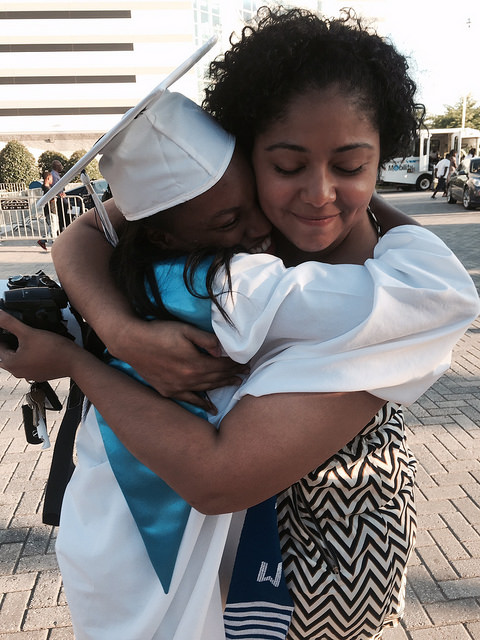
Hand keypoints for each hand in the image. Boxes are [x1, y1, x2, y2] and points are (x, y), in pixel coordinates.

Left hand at [0, 310, 79, 381]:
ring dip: (21, 349)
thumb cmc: (53, 350)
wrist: (74, 361)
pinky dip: (31, 355)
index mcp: (10, 364)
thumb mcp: (29, 332)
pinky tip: (38, 347)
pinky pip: (30, 363)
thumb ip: (9, 323)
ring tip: (29, 337)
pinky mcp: (39, 374)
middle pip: (7, 354)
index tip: (7, 327)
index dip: (2, 334)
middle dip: (10, 342)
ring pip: (19, 359)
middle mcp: (17, 372)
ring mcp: (29, 375)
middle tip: (18, 331)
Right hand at [107, 319, 247, 410]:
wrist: (131, 343)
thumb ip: (207, 340)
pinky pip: (190, 400)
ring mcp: (178, 388)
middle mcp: (189, 380)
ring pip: (206, 389)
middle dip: (233, 374)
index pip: (222, 366)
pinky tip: (211, 408)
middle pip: (217, 378)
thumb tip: (224, 351)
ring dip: (222, 386)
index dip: (236, 364)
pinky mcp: (168, 391)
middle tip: (246, 372)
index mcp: (195, 364)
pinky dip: (202, 404)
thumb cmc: (159, 332)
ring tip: (236, 383)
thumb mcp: (185, 329)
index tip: (247, 362)